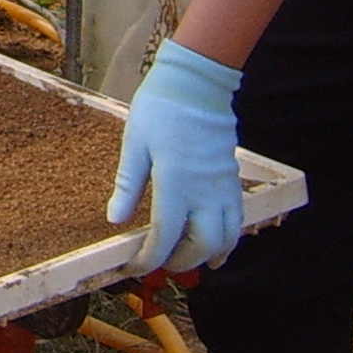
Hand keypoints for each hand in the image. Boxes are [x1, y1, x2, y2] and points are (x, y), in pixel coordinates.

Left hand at [108, 39, 245, 272]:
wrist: (197, 84)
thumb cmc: (160, 109)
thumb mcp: (134, 145)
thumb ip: (128, 185)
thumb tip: (115, 219)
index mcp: (175, 184)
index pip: (164, 237)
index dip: (149, 258)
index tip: (134, 267)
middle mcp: (205, 192)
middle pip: (202, 246)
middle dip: (182, 262)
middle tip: (162, 265)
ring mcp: (223, 187)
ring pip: (227, 238)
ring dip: (209, 256)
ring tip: (190, 261)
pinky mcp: (233, 179)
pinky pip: (237, 220)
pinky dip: (227, 239)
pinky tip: (215, 242)